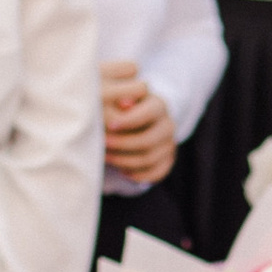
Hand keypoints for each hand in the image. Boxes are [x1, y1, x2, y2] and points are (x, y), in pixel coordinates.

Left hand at [102, 60, 178, 187]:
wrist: (134, 119)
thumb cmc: (121, 105)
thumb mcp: (120, 96)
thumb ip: (121, 97)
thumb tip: (123, 103)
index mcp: (158, 105)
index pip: (149, 113)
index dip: (130, 120)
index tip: (110, 125)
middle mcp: (168, 125)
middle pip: (149, 140)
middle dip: (123, 143)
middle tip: (103, 143)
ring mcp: (169, 144)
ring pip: (149, 159)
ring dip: (125, 160)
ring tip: (105, 157)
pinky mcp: (167, 160)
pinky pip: (156, 173)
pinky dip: (138, 174)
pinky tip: (122, 171)